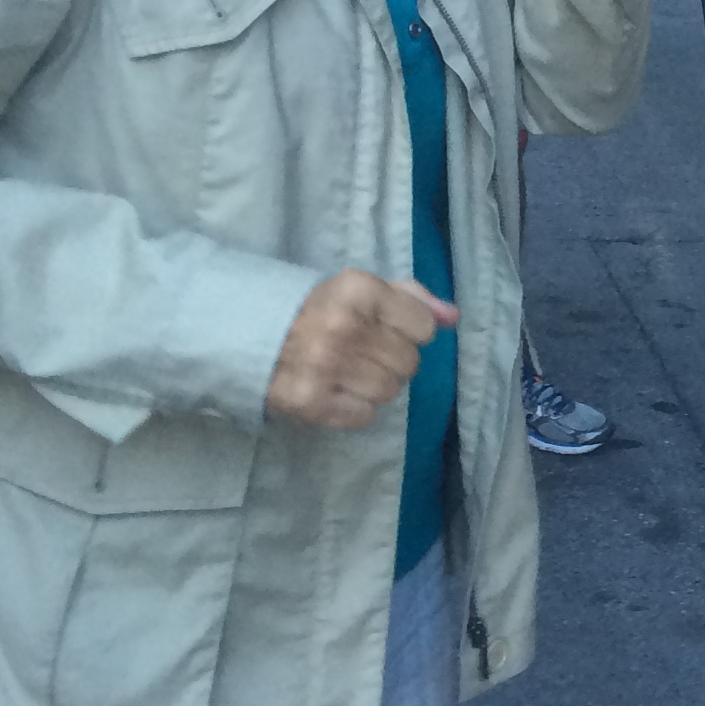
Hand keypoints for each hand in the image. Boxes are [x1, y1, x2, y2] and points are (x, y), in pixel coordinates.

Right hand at [267, 269, 456, 428]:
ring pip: (390, 391)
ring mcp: (325, 367)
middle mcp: (344, 327)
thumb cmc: (315, 310)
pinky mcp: (310, 402)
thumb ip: (413, 298)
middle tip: (365, 352)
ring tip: (350, 372)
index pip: (423, 326)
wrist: (250, 338)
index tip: (386, 328)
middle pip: (409, 362)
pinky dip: (356, 407)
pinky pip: (364, 415)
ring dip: (376, 385)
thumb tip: (454, 317)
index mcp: (358, 290)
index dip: (410, 330)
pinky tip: (336, 390)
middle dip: (393, 359)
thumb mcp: (360, 290)